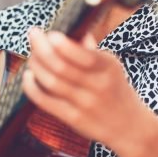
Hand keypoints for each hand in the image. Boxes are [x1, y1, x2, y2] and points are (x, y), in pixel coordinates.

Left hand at [23, 27, 142, 147]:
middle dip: (42, 48)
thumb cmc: (116, 89)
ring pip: (51, 82)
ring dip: (36, 65)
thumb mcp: (112, 66)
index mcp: (107, 67)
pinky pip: (46, 102)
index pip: (84, 55)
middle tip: (33, 34)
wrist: (129, 126)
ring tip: (32, 55)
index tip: (50, 33)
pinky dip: (32, 87)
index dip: (62, 44)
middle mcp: (97, 86)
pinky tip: (28, 75)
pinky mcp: (73, 119)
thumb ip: (92, 49)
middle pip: (61, 66)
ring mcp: (84, 104)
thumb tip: (75, 30)